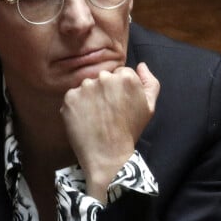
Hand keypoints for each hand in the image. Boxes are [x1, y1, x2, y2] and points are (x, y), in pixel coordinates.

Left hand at [60, 62, 159, 201]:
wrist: (107, 155)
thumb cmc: (130, 132)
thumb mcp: (149, 106)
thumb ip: (150, 82)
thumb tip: (141, 65)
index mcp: (126, 77)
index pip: (120, 74)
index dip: (120, 91)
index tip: (119, 105)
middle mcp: (104, 77)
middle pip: (103, 78)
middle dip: (105, 91)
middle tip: (107, 112)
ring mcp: (85, 87)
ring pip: (87, 86)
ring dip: (90, 97)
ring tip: (96, 117)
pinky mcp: (70, 97)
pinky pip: (73, 96)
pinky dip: (77, 106)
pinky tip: (85, 120)